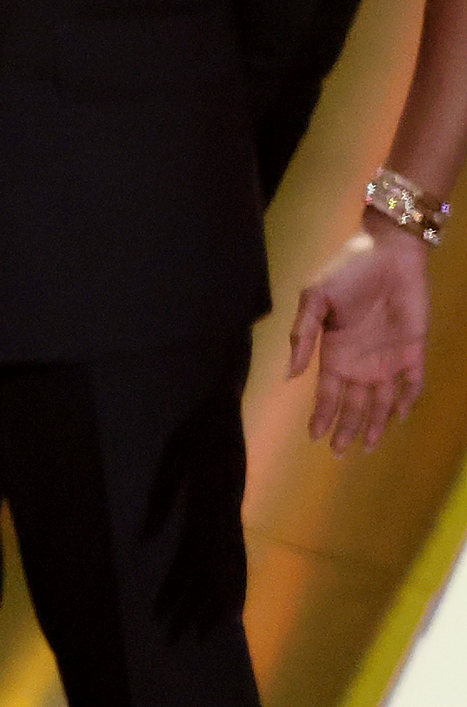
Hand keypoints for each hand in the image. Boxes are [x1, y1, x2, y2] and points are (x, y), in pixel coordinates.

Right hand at [289, 226, 431, 452]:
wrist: (390, 252)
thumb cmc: (348, 270)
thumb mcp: (314, 299)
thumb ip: (302, 336)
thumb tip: (292, 375)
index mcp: (335, 353)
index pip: (327, 394)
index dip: (321, 415)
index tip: (313, 438)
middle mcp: (360, 361)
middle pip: (354, 404)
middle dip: (347, 429)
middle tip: (339, 454)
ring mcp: (388, 357)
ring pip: (383, 400)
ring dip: (377, 423)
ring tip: (370, 446)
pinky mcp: (414, 348)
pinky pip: (413, 381)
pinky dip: (408, 399)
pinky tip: (402, 416)